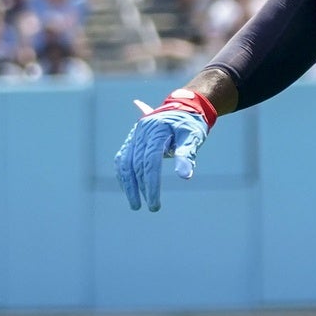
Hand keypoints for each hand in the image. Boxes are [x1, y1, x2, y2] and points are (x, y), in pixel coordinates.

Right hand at [115, 89, 216, 211]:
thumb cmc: (190, 124)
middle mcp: (141, 132)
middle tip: (152, 207)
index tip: (154, 202)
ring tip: (135, 205)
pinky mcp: (131, 140)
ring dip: (128, 185)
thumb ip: (187, 154)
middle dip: (142, 188)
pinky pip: (122, 159)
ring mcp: (134, 136)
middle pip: (137, 164)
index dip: (151, 183)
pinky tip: (129, 190)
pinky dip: (124, 176)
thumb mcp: (193, 136)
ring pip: (125, 163)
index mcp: (156, 129)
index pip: (150, 160)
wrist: (182, 107)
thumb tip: (184, 176)